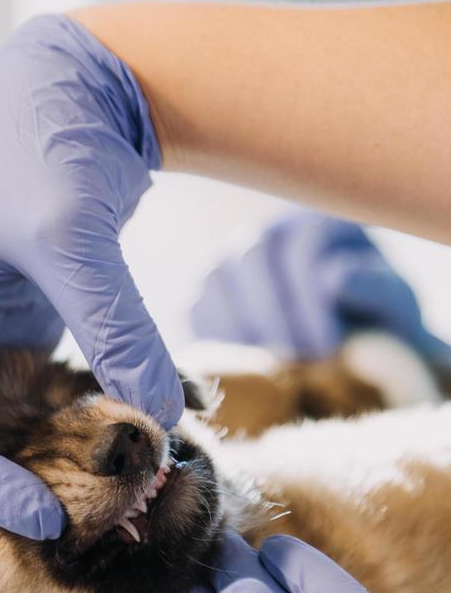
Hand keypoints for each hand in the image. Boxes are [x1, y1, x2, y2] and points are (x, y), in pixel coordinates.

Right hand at [190, 209, 450, 365]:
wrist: (354, 355)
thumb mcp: (395, 307)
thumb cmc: (382, 325)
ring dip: (241, 329)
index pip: (301, 243)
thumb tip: (333, 276)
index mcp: (321, 222)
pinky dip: (217, 338)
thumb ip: (376, 288)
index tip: (326, 346)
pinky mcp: (210, 297)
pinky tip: (248, 369)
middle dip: (272, 316)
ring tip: (272, 370)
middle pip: (251, 256)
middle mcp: (272, 233)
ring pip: (216, 279)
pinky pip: (198, 308)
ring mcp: (235, 263)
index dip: (308, 297)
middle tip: (296, 362)